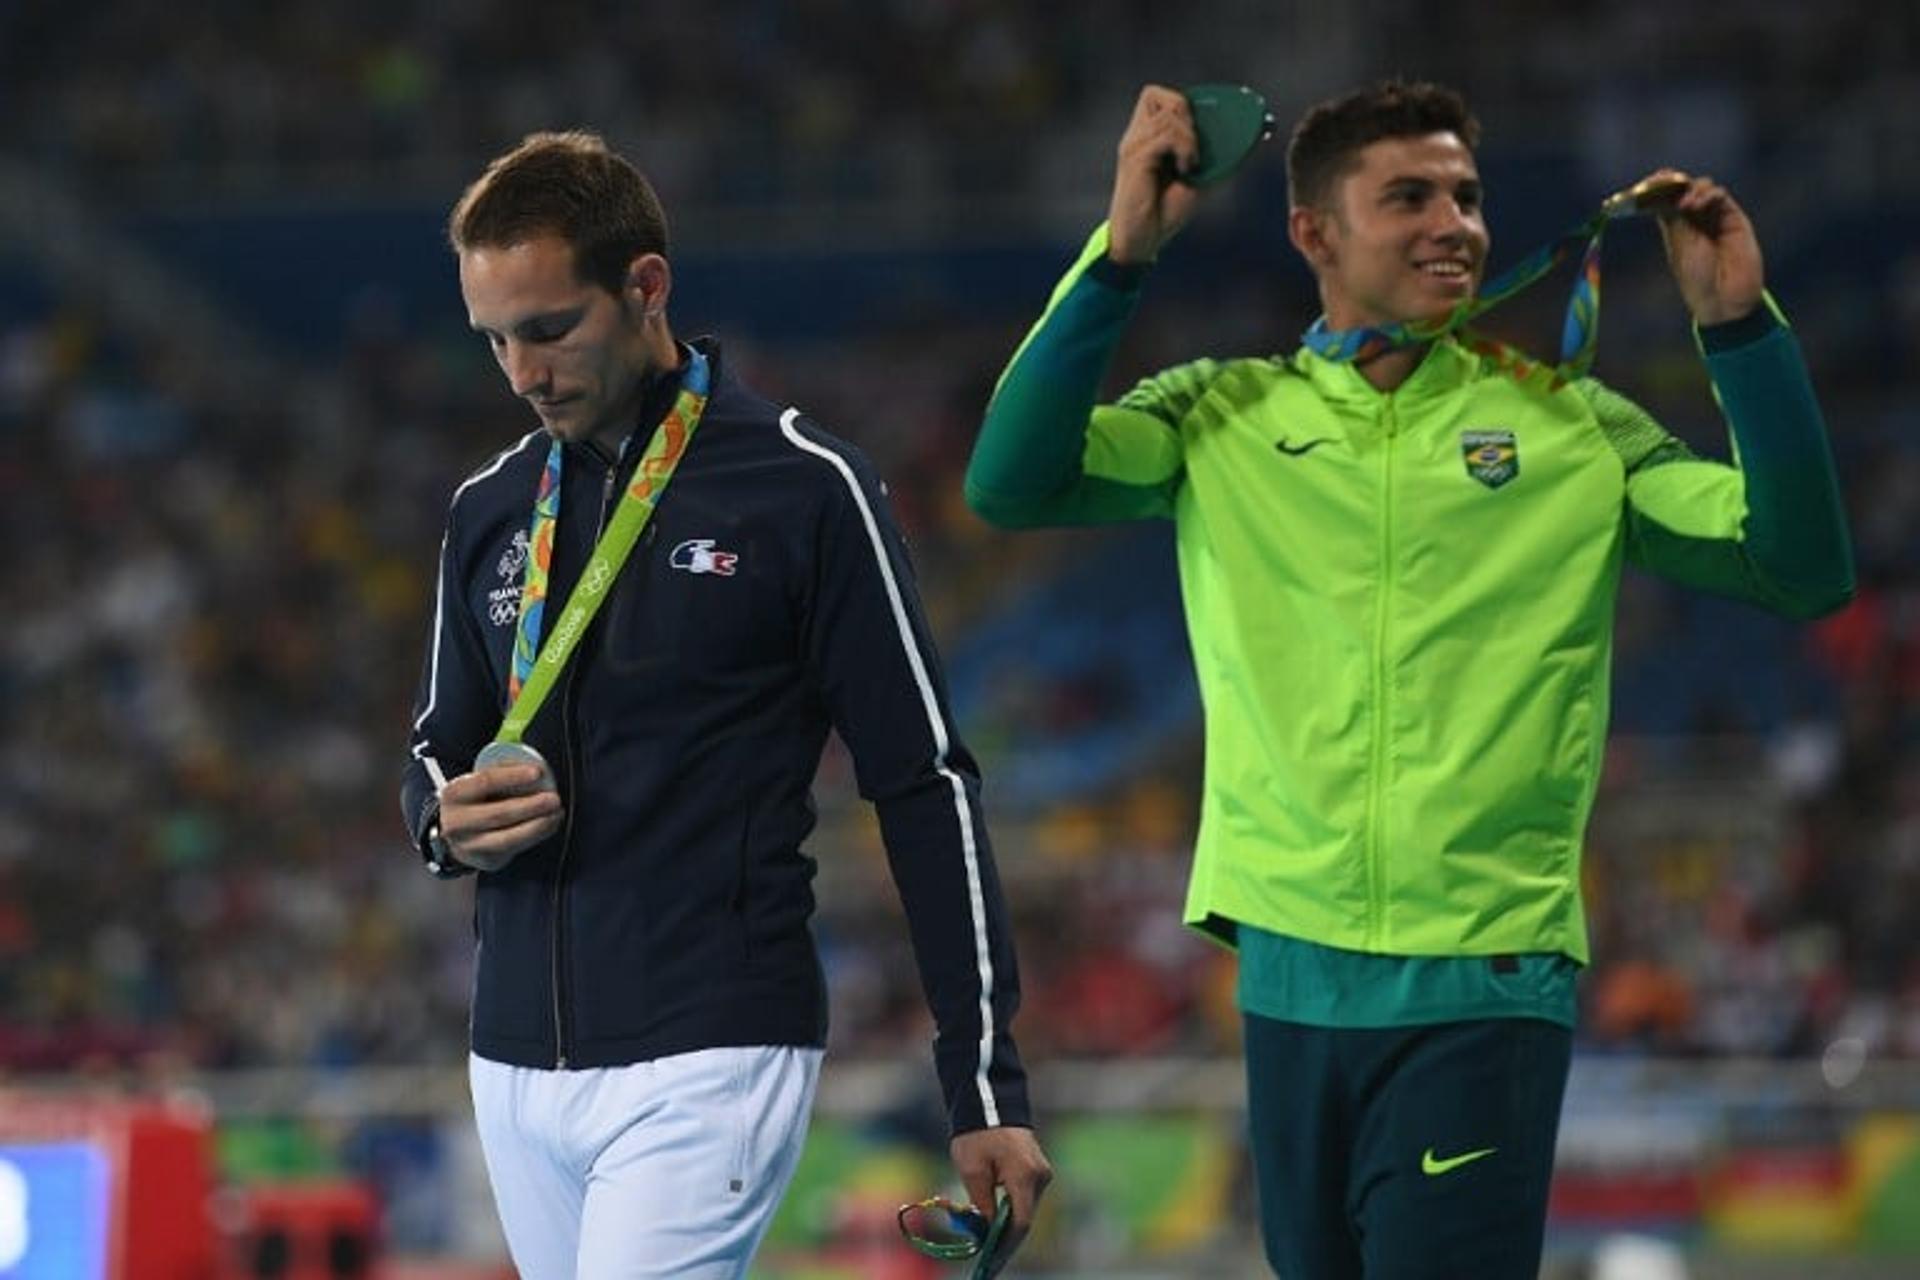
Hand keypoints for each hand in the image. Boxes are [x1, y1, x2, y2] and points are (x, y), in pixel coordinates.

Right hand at [438, 763, 562, 871]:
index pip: (485, 781)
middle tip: (554, 798)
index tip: (537, 772)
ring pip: (507, 838)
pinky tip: (550, 824)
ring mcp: (470, 845)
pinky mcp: (485, 859)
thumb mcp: (479, 781)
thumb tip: (535, 765)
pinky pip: (515, 848)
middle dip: (530, 806)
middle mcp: (457, 821)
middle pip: (498, 814)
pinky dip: (537, 835)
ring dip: (537, 825)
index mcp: (455, 793)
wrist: (456, 833)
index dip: (513, 776)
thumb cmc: (475, 799)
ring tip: (556, 813)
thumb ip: (503, 770)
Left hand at [949, 1126, 1052, 1274]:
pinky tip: (998, 1224)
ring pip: (1027, 1207)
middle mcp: (1040, 1176)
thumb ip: (981, 1204)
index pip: (1022, 1221)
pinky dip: (1012, 1211)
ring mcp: (1041, 1171)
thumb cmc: (977, 1133)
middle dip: (1007, 1239)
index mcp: (1025, 1176)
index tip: (992, 1260)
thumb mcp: (972, 1171)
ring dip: (1010, 1225)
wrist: (990, 1101)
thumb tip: (986, 1231)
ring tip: (992, 1247)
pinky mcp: (1037, 1168)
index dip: (1007, 1244)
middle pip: (1026, 1217)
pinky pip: (1026, 1197)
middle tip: (989, 1259)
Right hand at [1107, 84, 1205, 265]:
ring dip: (1191, 138)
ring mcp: (1134, 144)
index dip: (1185, 103)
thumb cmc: (1166, 211)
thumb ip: (1220, 157)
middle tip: (1194, 149)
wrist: (1142, 239)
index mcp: (1147, 136)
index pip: (1159, 96)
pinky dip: (1185, 150)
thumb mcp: (1201, 179)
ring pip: (1170, 114)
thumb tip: (1257, 135)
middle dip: (1189, 116)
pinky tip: (1185, 171)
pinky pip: (1167, 135)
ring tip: (1190, 165)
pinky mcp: (1134, 157)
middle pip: (1163, 96)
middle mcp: (1137, 135)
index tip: (1205, 128)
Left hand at [1646, 169, 1764, 325]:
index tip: (1644, 185)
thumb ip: (1674, 216)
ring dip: (1691, 189)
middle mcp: (1695, 220)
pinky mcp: (1733, 218)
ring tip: (1685, 205)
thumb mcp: (1680, 245)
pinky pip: (1720, 196)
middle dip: (1672, 183)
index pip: (1665, 200)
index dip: (1656, 189)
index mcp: (1675, 228)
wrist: (1724, 298)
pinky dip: (1708, 194)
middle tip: (1661, 183)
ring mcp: (1715, 217)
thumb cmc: (1697, 278)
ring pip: (1702, 188)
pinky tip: (1697, 204)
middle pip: (1683, 189)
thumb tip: (1661, 189)